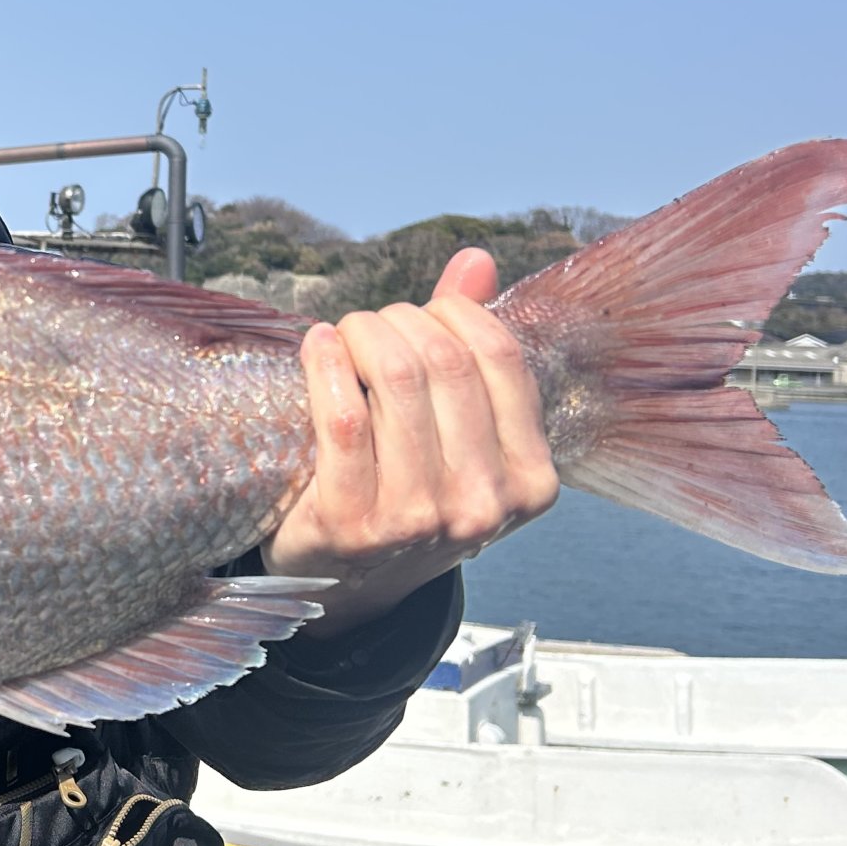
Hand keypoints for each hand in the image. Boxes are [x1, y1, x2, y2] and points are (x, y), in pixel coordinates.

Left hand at [263, 248, 558, 634]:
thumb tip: (476, 262)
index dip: (454, 314)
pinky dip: (326, 365)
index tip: (422, 315)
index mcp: (529, 481)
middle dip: (399, 321)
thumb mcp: (461, 435)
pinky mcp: (350, 523)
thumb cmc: (409, 495)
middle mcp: (482, 504)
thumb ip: (472, 347)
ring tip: (344, 338)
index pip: (500, 357)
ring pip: (395, 379)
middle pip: (444, 361)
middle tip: (372, 326)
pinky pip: (342, 417)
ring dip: (361, 335)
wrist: (349, 584)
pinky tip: (317, 348)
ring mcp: (417, 518)